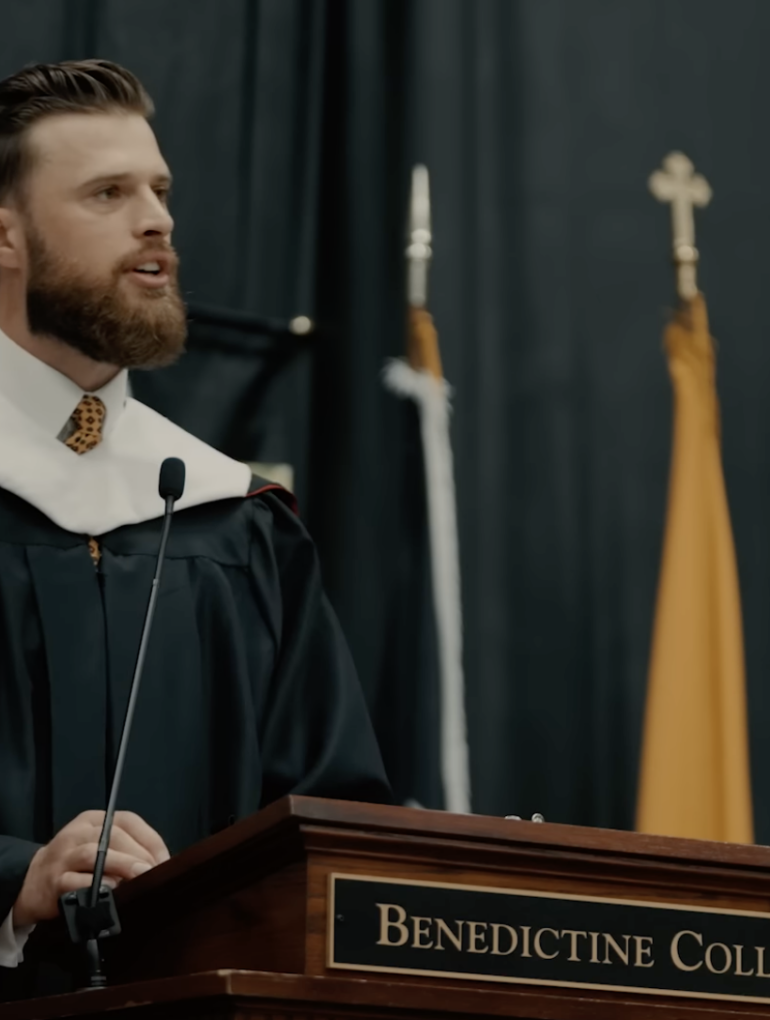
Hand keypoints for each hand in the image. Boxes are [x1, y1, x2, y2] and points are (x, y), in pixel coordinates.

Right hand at [12, 811, 169, 927]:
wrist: (31, 882)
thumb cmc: (74, 864)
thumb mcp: (98, 846)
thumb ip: (126, 849)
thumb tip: (159, 863)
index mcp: (94, 820)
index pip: (127, 820)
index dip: (150, 839)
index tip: (165, 859)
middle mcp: (78, 833)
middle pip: (114, 836)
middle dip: (139, 854)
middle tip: (155, 871)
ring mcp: (64, 856)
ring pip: (95, 854)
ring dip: (122, 865)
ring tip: (140, 877)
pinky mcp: (54, 881)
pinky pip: (77, 881)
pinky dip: (97, 885)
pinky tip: (112, 891)